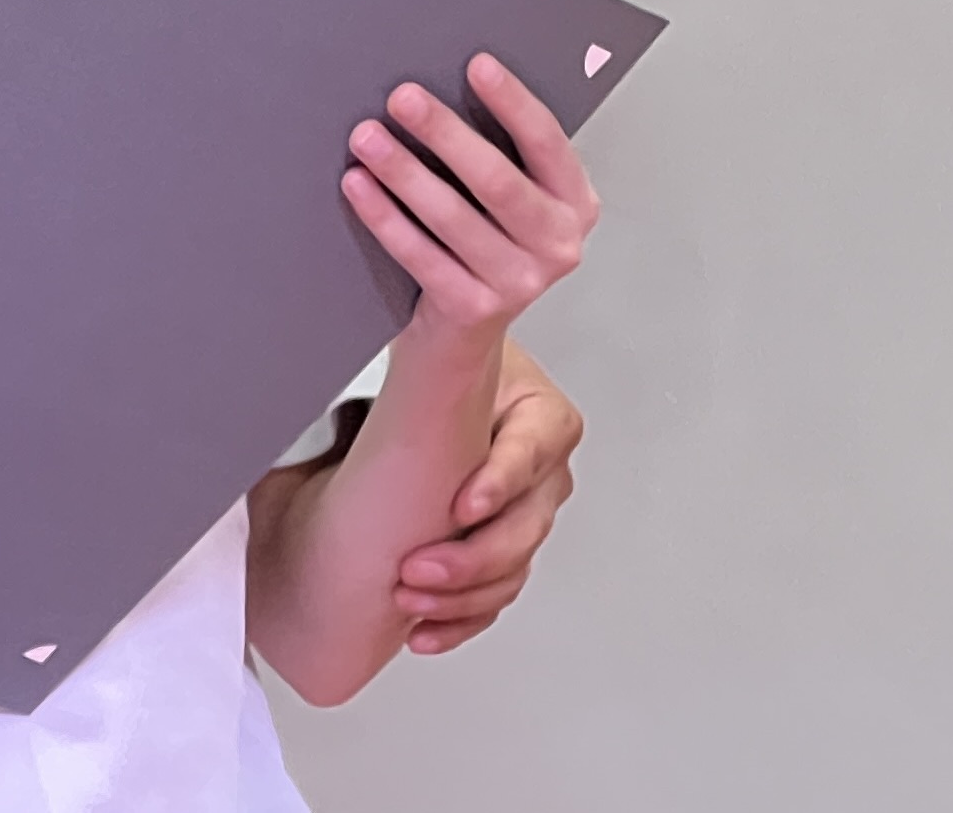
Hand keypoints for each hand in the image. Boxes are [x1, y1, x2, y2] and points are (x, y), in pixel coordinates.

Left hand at [341, 54, 600, 346]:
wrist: (460, 333)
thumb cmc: (481, 244)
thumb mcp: (508, 201)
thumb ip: (498, 153)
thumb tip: (440, 89)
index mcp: (575, 204)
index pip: (547, 142)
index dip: (513, 102)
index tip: (477, 65)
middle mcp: (558, 245)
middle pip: (496, 179)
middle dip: (444, 133)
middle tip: (402, 97)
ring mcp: (519, 283)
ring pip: (452, 216)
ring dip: (403, 171)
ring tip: (366, 136)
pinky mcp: (473, 308)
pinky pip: (418, 252)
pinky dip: (383, 215)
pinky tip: (357, 184)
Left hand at [390, 341, 582, 652]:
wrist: (419, 397)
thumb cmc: (440, 367)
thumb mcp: (446, 348)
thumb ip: (443, 346)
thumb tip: (427, 320)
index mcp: (539, 412)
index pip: (533, 450)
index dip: (500, 481)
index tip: (462, 505)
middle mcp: (543, 468)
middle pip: (526, 523)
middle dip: (471, 556)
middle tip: (416, 569)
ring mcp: (527, 514)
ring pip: (512, 567)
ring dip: (461, 596)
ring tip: (409, 603)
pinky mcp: (504, 552)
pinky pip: (495, 596)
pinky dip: (461, 619)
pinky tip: (425, 632)